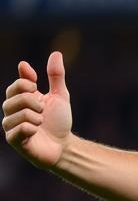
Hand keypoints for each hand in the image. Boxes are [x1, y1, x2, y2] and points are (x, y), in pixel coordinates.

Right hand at [3, 52, 72, 168]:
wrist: (64, 147)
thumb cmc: (59, 122)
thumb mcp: (60, 96)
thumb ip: (56, 76)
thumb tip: (56, 53)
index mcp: (20, 98)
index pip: (17, 84)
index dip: (27, 83)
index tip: (36, 87)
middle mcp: (11, 111)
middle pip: (17, 97)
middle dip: (35, 103)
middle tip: (43, 112)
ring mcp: (10, 125)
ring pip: (19, 113)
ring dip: (36, 117)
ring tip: (41, 123)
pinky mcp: (13, 140)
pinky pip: (18, 129)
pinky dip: (31, 128)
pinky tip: (36, 132)